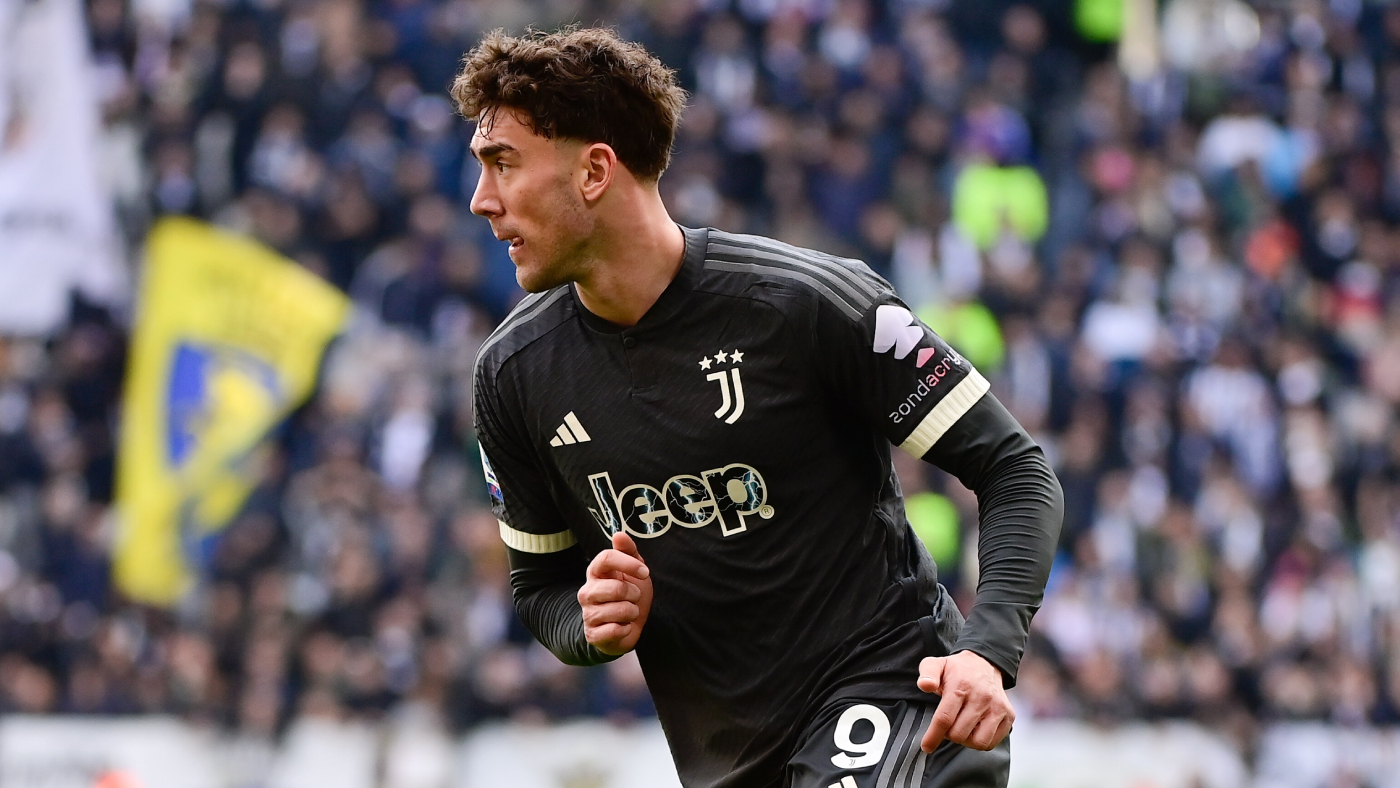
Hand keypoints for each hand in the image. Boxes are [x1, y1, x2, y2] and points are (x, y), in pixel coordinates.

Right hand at [579, 532, 653, 654]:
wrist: (628, 627)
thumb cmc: (630, 594)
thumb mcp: (634, 570)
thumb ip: (628, 551)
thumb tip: (618, 534)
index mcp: (595, 572)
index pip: (605, 558)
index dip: (628, 564)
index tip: (644, 572)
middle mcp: (587, 592)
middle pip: (616, 588)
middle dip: (634, 594)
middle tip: (634, 598)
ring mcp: (588, 614)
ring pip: (619, 610)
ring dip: (632, 612)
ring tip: (629, 613)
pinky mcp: (592, 634)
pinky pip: (616, 630)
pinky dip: (627, 629)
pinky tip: (623, 627)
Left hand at [917, 651, 1013, 751]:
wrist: (985, 663)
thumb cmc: (957, 670)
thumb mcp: (936, 665)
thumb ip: (927, 673)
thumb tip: (925, 685)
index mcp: (961, 686)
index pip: (944, 718)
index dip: (933, 736)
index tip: (926, 747)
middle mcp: (982, 697)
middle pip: (959, 734)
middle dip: (949, 734)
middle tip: (948, 725)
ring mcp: (997, 707)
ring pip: (978, 742)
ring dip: (966, 740)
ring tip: (961, 728)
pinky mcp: (1009, 716)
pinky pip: (992, 742)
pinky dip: (980, 741)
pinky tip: (975, 729)